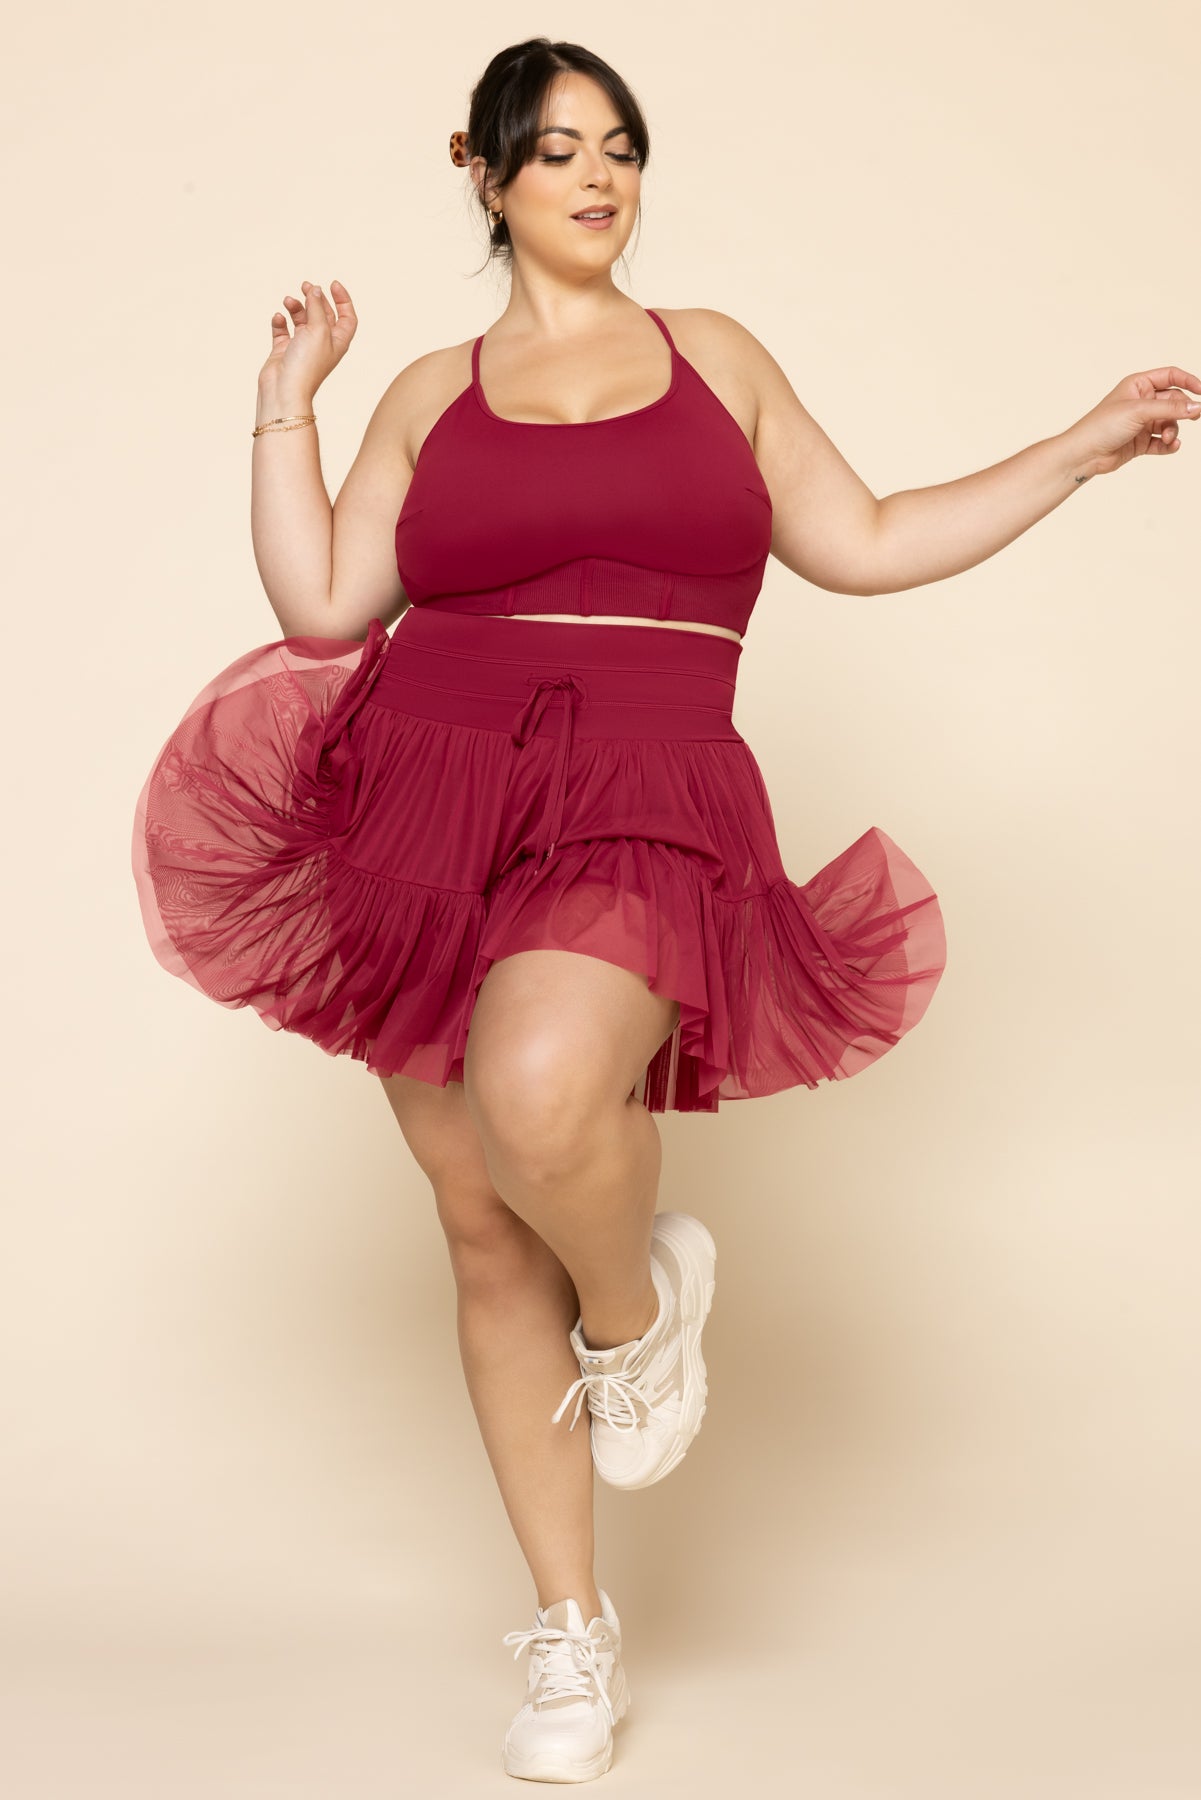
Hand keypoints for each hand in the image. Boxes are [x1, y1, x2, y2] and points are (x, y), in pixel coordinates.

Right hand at [258, 278, 357, 397]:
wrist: (284, 389)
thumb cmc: (307, 364)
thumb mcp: (318, 329)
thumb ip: (317, 307)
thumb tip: (314, 290)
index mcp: (338, 341)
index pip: (347, 317)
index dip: (343, 299)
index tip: (333, 284)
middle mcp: (321, 344)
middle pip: (323, 314)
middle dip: (315, 298)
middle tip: (305, 285)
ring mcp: (302, 347)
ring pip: (301, 319)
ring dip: (295, 307)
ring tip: (288, 301)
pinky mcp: (284, 350)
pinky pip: (282, 330)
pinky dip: (280, 321)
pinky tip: (279, 318)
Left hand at [1061, 366, 1200, 478]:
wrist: (1084, 454)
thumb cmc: (1102, 426)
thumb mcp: (1139, 411)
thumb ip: (1170, 408)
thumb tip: (1197, 406)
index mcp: (1138, 385)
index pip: (1170, 376)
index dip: (1189, 381)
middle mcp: (1141, 402)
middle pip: (1174, 401)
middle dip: (1181, 411)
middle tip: (1193, 418)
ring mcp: (1141, 422)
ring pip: (1170, 422)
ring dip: (1173, 430)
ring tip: (1167, 438)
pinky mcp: (1141, 442)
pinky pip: (1163, 441)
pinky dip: (1169, 444)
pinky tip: (1171, 446)